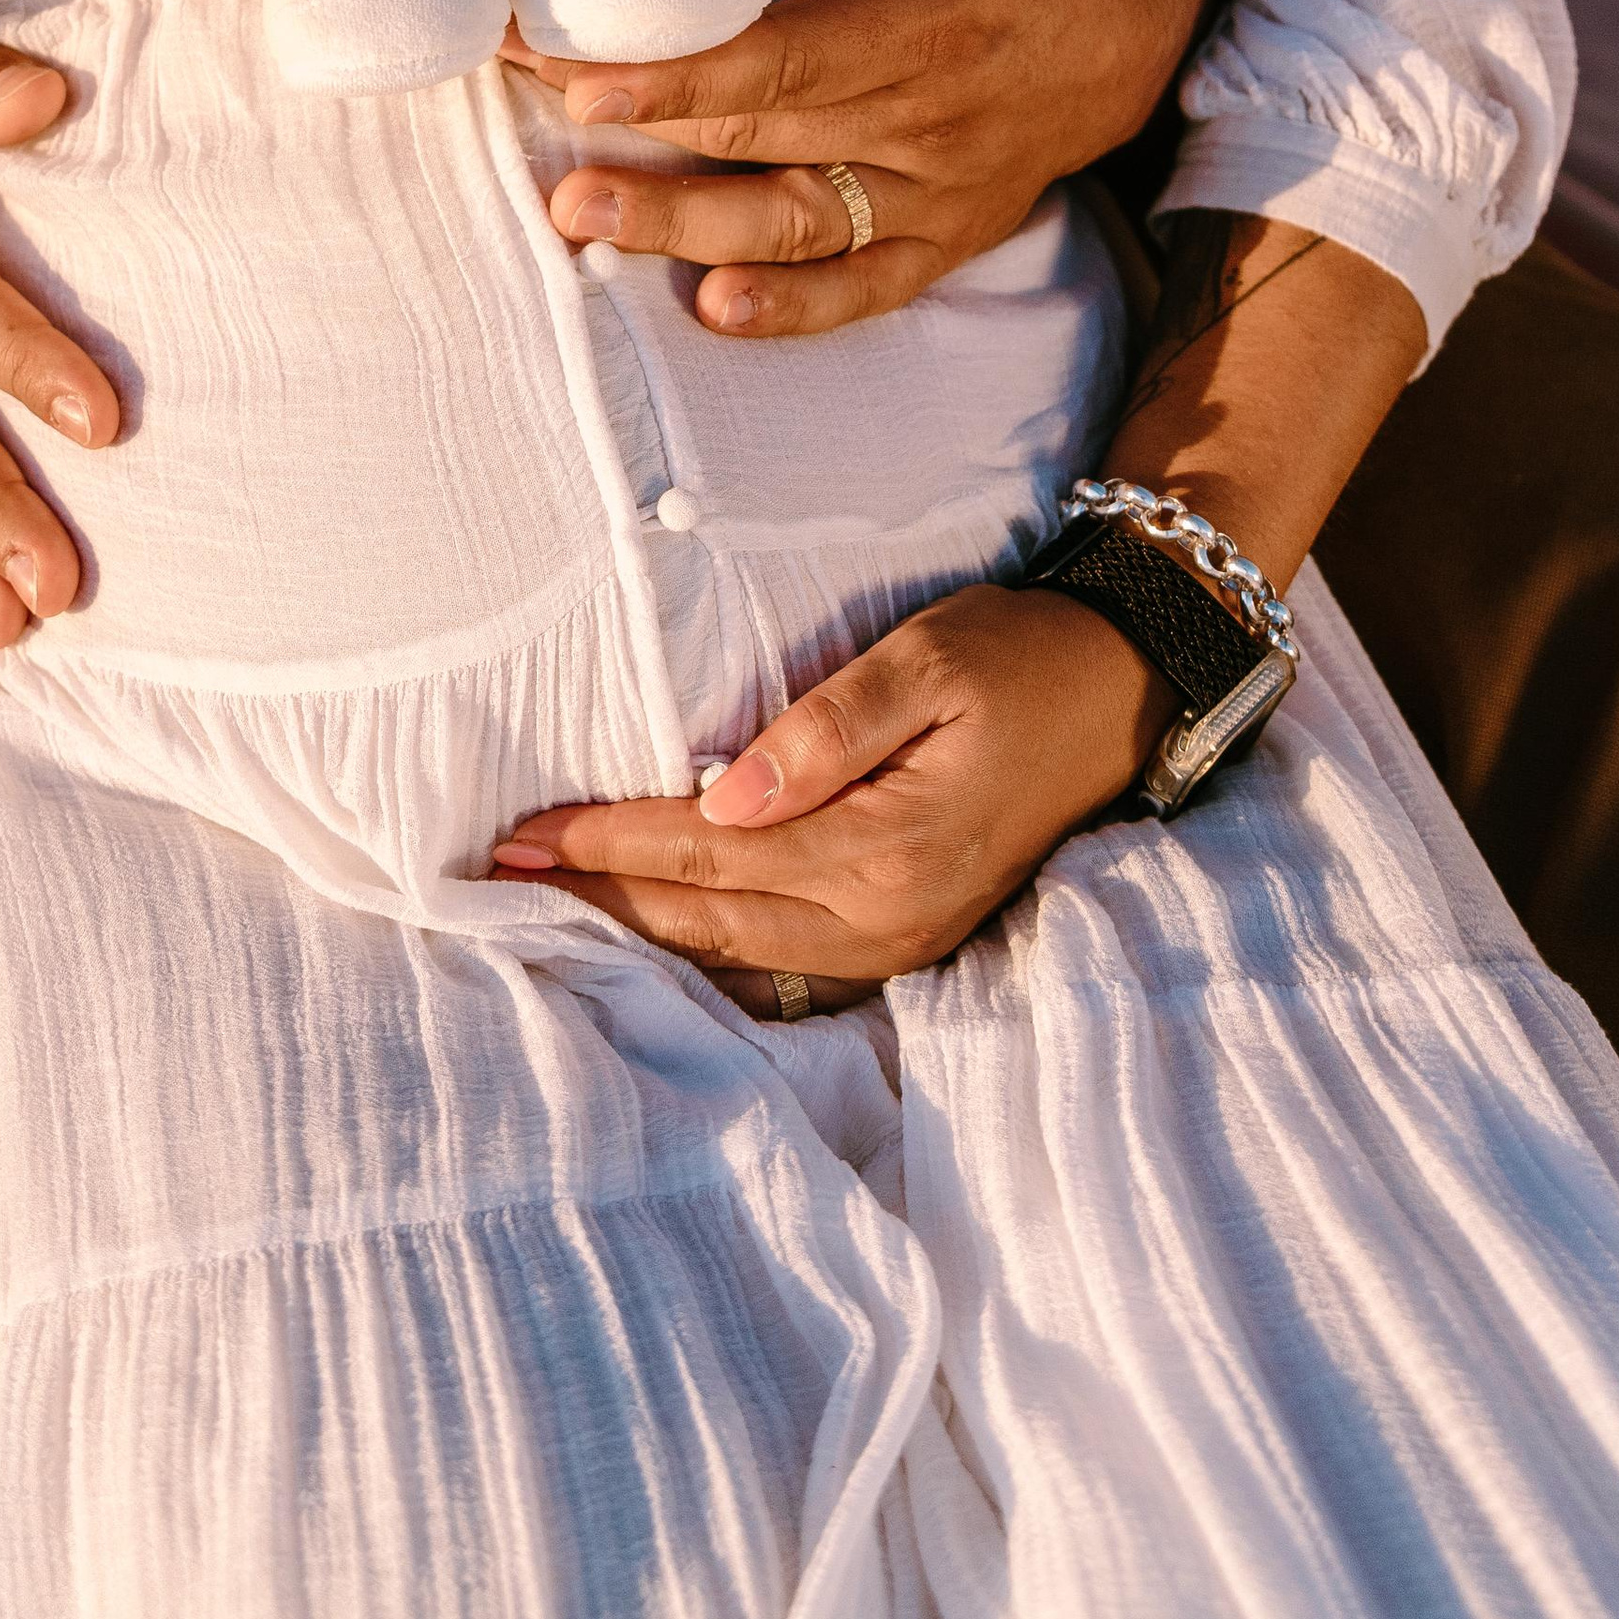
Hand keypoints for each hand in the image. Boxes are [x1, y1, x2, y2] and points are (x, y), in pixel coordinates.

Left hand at [489, 581, 1172, 1007]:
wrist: (1122, 692)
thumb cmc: (1019, 657)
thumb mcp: (929, 663)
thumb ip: (828, 729)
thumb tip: (724, 798)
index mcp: (885, 849)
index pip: (709, 852)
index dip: (610, 841)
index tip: (523, 836)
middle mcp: (887, 918)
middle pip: (708, 920)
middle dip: (599, 902)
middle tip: (497, 888)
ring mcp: (900, 940)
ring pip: (738, 954)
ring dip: (640, 932)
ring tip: (548, 913)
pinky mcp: (907, 936)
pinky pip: (780, 961)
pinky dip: (704, 948)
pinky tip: (651, 933)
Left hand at [517, 0, 1214, 339]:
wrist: (1131, 24)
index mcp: (926, 11)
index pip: (783, 55)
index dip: (678, 72)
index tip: (577, 73)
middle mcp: (934, 114)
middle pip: (766, 133)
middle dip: (639, 128)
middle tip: (525, 110)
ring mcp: (941, 191)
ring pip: (796, 219)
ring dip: (683, 226)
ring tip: (580, 216)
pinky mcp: (946, 240)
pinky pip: (862, 287)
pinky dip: (792, 308)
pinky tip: (713, 308)